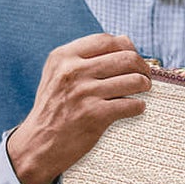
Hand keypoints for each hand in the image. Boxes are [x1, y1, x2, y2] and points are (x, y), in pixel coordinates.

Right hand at [6, 34, 154, 183]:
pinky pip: (133, 105)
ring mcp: (84, 93)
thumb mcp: (58, 74)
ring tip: (141, 91)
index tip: (133, 58)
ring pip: (134, 80)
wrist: (38, 143)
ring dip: (144, 86)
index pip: (106, 40)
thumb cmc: (54, 108)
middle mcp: (73, 71)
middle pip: (126, 58)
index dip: (127, 47)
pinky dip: (139, 107)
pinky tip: (133, 109)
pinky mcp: (95, 115)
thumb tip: (126, 40)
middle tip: (145, 77)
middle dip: (142, 67)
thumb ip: (86, 57)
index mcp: (63, 57)